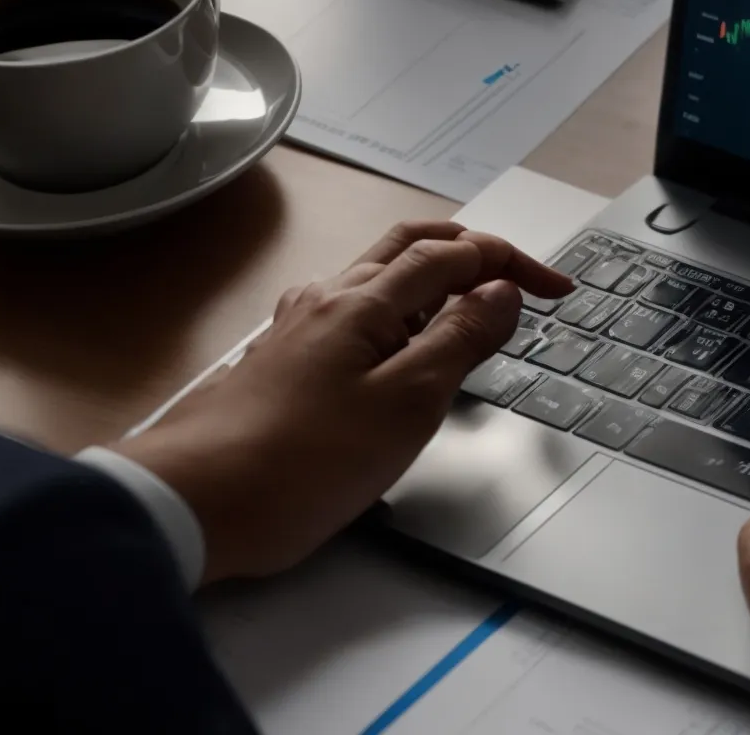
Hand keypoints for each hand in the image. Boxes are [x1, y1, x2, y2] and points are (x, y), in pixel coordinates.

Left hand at [117, 220, 571, 583]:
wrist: (194, 502)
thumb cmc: (299, 463)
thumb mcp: (406, 404)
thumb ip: (459, 339)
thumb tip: (499, 290)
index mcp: (364, 303)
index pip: (453, 255)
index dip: (511, 263)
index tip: (555, 289)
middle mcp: (327, 301)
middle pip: (409, 246)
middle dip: (469, 249)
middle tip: (515, 275)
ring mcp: (298, 329)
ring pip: (376, 276)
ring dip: (431, 275)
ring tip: (467, 305)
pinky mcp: (281, 363)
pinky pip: (351, 311)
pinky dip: (395, 308)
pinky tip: (396, 346)